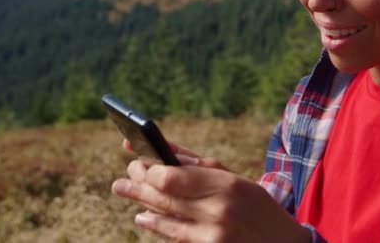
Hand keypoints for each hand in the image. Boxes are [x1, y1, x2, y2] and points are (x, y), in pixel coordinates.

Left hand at [114, 142, 310, 241]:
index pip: (173, 177)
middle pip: (165, 197)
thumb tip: (163, 147)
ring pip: (165, 218)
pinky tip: (143, 217)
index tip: (138, 162)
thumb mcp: (234, 178)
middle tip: (123, 178)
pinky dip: (157, 225)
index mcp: (227, 184)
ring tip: (124, 190)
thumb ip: (197, 164)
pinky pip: (175, 237)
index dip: (150, 170)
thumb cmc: (256, 205)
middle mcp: (218, 210)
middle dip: (139, 185)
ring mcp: (213, 235)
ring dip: (142, 204)